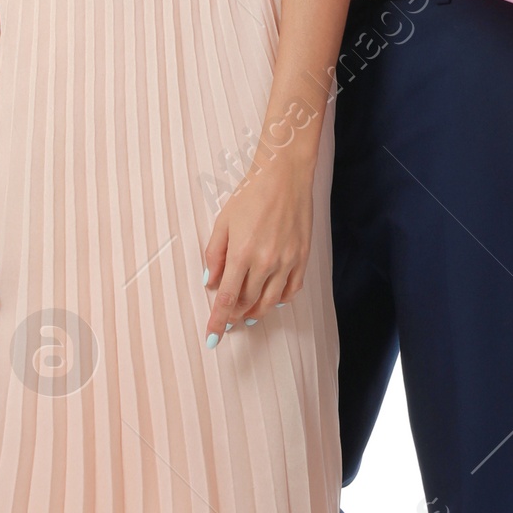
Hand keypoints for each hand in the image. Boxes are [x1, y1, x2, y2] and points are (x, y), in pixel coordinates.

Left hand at [203, 141, 313, 342]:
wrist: (284, 175)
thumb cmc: (251, 194)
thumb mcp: (223, 221)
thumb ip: (214, 255)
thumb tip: (210, 283)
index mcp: (241, 253)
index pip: (227, 299)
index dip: (218, 321)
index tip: (213, 337)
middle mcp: (265, 262)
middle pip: (248, 303)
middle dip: (235, 315)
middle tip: (228, 319)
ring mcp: (287, 261)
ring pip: (270, 302)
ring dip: (256, 312)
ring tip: (247, 315)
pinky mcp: (302, 257)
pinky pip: (291, 290)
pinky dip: (280, 300)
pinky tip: (271, 299)